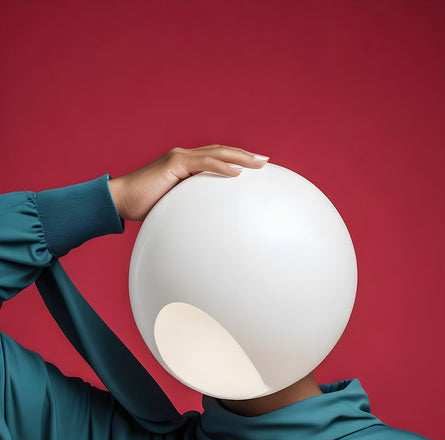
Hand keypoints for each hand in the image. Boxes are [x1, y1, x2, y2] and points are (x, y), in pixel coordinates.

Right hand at [108, 144, 268, 221]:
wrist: (120, 201)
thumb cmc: (144, 208)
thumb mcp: (174, 207)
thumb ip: (190, 208)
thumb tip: (208, 223)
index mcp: (186, 166)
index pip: (216, 158)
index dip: (237, 160)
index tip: (256, 167)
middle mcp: (184, 157)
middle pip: (221, 152)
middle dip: (245, 155)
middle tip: (266, 161)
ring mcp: (179, 158)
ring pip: (216, 153)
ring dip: (240, 157)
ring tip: (259, 164)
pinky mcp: (173, 164)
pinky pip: (203, 163)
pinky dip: (221, 166)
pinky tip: (237, 172)